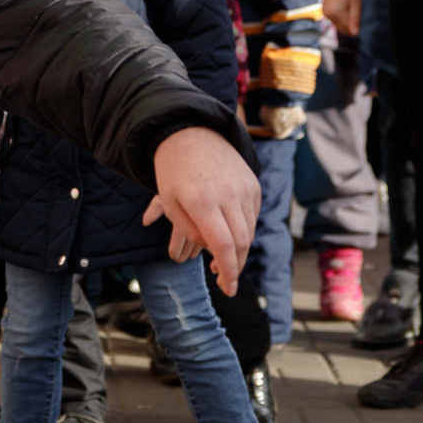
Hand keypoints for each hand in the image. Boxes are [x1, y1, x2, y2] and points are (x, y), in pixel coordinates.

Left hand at [142, 127, 259, 292]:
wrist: (190, 134)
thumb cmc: (173, 172)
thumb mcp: (169, 203)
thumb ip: (190, 231)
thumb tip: (213, 251)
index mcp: (202, 202)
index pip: (223, 245)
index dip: (228, 271)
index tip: (228, 288)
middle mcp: (228, 195)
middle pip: (241, 242)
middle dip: (235, 266)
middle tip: (225, 280)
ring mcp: (245, 188)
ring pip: (249, 231)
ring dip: (239, 251)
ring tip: (224, 261)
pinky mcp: (253, 184)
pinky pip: (252, 216)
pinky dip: (243, 231)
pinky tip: (230, 236)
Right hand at [323, 0, 360, 36]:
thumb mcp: (356, 4)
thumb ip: (355, 20)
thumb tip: (355, 35)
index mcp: (335, 14)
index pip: (347, 29)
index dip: (355, 26)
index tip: (358, 15)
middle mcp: (327, 15)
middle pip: (341, 28)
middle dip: (350, 23)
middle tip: (354, 9)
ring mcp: (325, 12)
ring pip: (338, 23)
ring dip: (345, 19)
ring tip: (349, 5)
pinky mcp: (324, 9)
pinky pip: (334, 18)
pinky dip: (341, 16)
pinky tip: (344, 5)